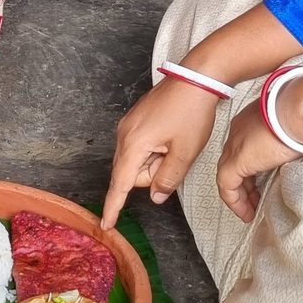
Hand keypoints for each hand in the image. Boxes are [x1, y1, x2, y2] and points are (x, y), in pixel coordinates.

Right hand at [100, 76, 220, 229]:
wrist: (196, 78)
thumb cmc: (191, 111)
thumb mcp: (185, 152)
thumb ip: (168, 179)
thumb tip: (156, 196)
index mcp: (133, 144)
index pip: (120, 184)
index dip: (114, 206)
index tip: (106, 224)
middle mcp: (124, 134)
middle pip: (132, 173)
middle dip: (153, 173)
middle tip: (176, 156)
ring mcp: (129, 125)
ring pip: (137, 160)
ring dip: (155, 160)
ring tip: (175, 142)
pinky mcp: (136, 119)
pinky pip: (140, 146)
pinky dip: (155, 149)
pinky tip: (171, 136)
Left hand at [215, 95, 302, 223]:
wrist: (300, 107)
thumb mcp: (294, 128)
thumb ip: (288, 141)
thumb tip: (298, 153)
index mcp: (251, 120)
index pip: (243, 148)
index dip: (250, 168)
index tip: (259, 183)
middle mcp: (239, 131)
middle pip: (233, 162)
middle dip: (244, 184)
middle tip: (254, 200)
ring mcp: (235, 145)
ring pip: (227, 175)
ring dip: (238, 196)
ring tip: (249, 211)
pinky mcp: (237, 160)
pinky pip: (227, 186)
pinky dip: (234, 201)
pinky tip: (245, 212)